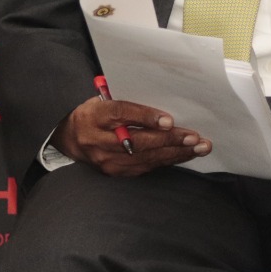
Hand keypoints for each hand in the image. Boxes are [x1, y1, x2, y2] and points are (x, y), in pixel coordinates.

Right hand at [50, 97, 211, 176]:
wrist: (71, 137)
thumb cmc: (95, 112)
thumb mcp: (104, 99)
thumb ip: (127, 100)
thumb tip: (161, 100)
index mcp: (95, 115)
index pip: (121, 113)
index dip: (146, 117)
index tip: (168, 120)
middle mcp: (99, 140)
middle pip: (138, 141)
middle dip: (170, 140)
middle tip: (194, 137)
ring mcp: (106, 160)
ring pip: (146, 158)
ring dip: (175, 153)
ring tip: (198, 148)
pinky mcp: (115, 172)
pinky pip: (145, 167)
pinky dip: (166, 160)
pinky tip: (183, 155)